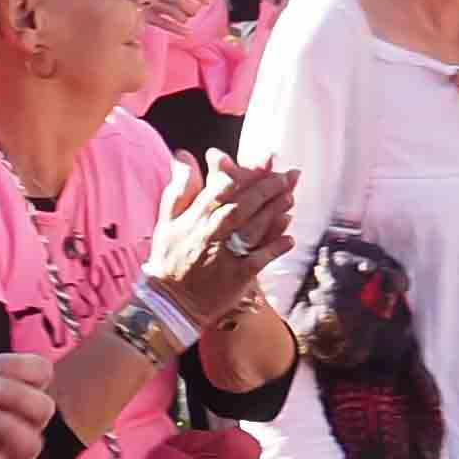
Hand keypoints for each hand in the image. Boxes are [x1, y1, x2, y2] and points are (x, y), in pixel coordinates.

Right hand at [149, 151, 297, 323]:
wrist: (169, 302)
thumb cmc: (170, 258)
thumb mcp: (167, 220)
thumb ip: (179, 187)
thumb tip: (183, 155)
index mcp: (193, 219)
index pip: (220, 190)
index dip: (244, 173)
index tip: (266, 160)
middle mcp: (209, 235)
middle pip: (241, 206)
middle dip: (266, 189)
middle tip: (288, 175)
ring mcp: (223, 256)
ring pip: (251, 229)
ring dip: (273, 213)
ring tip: (291, 197)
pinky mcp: (236, 277)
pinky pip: (258, 260)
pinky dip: (274, 248)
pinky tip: (290, 238)